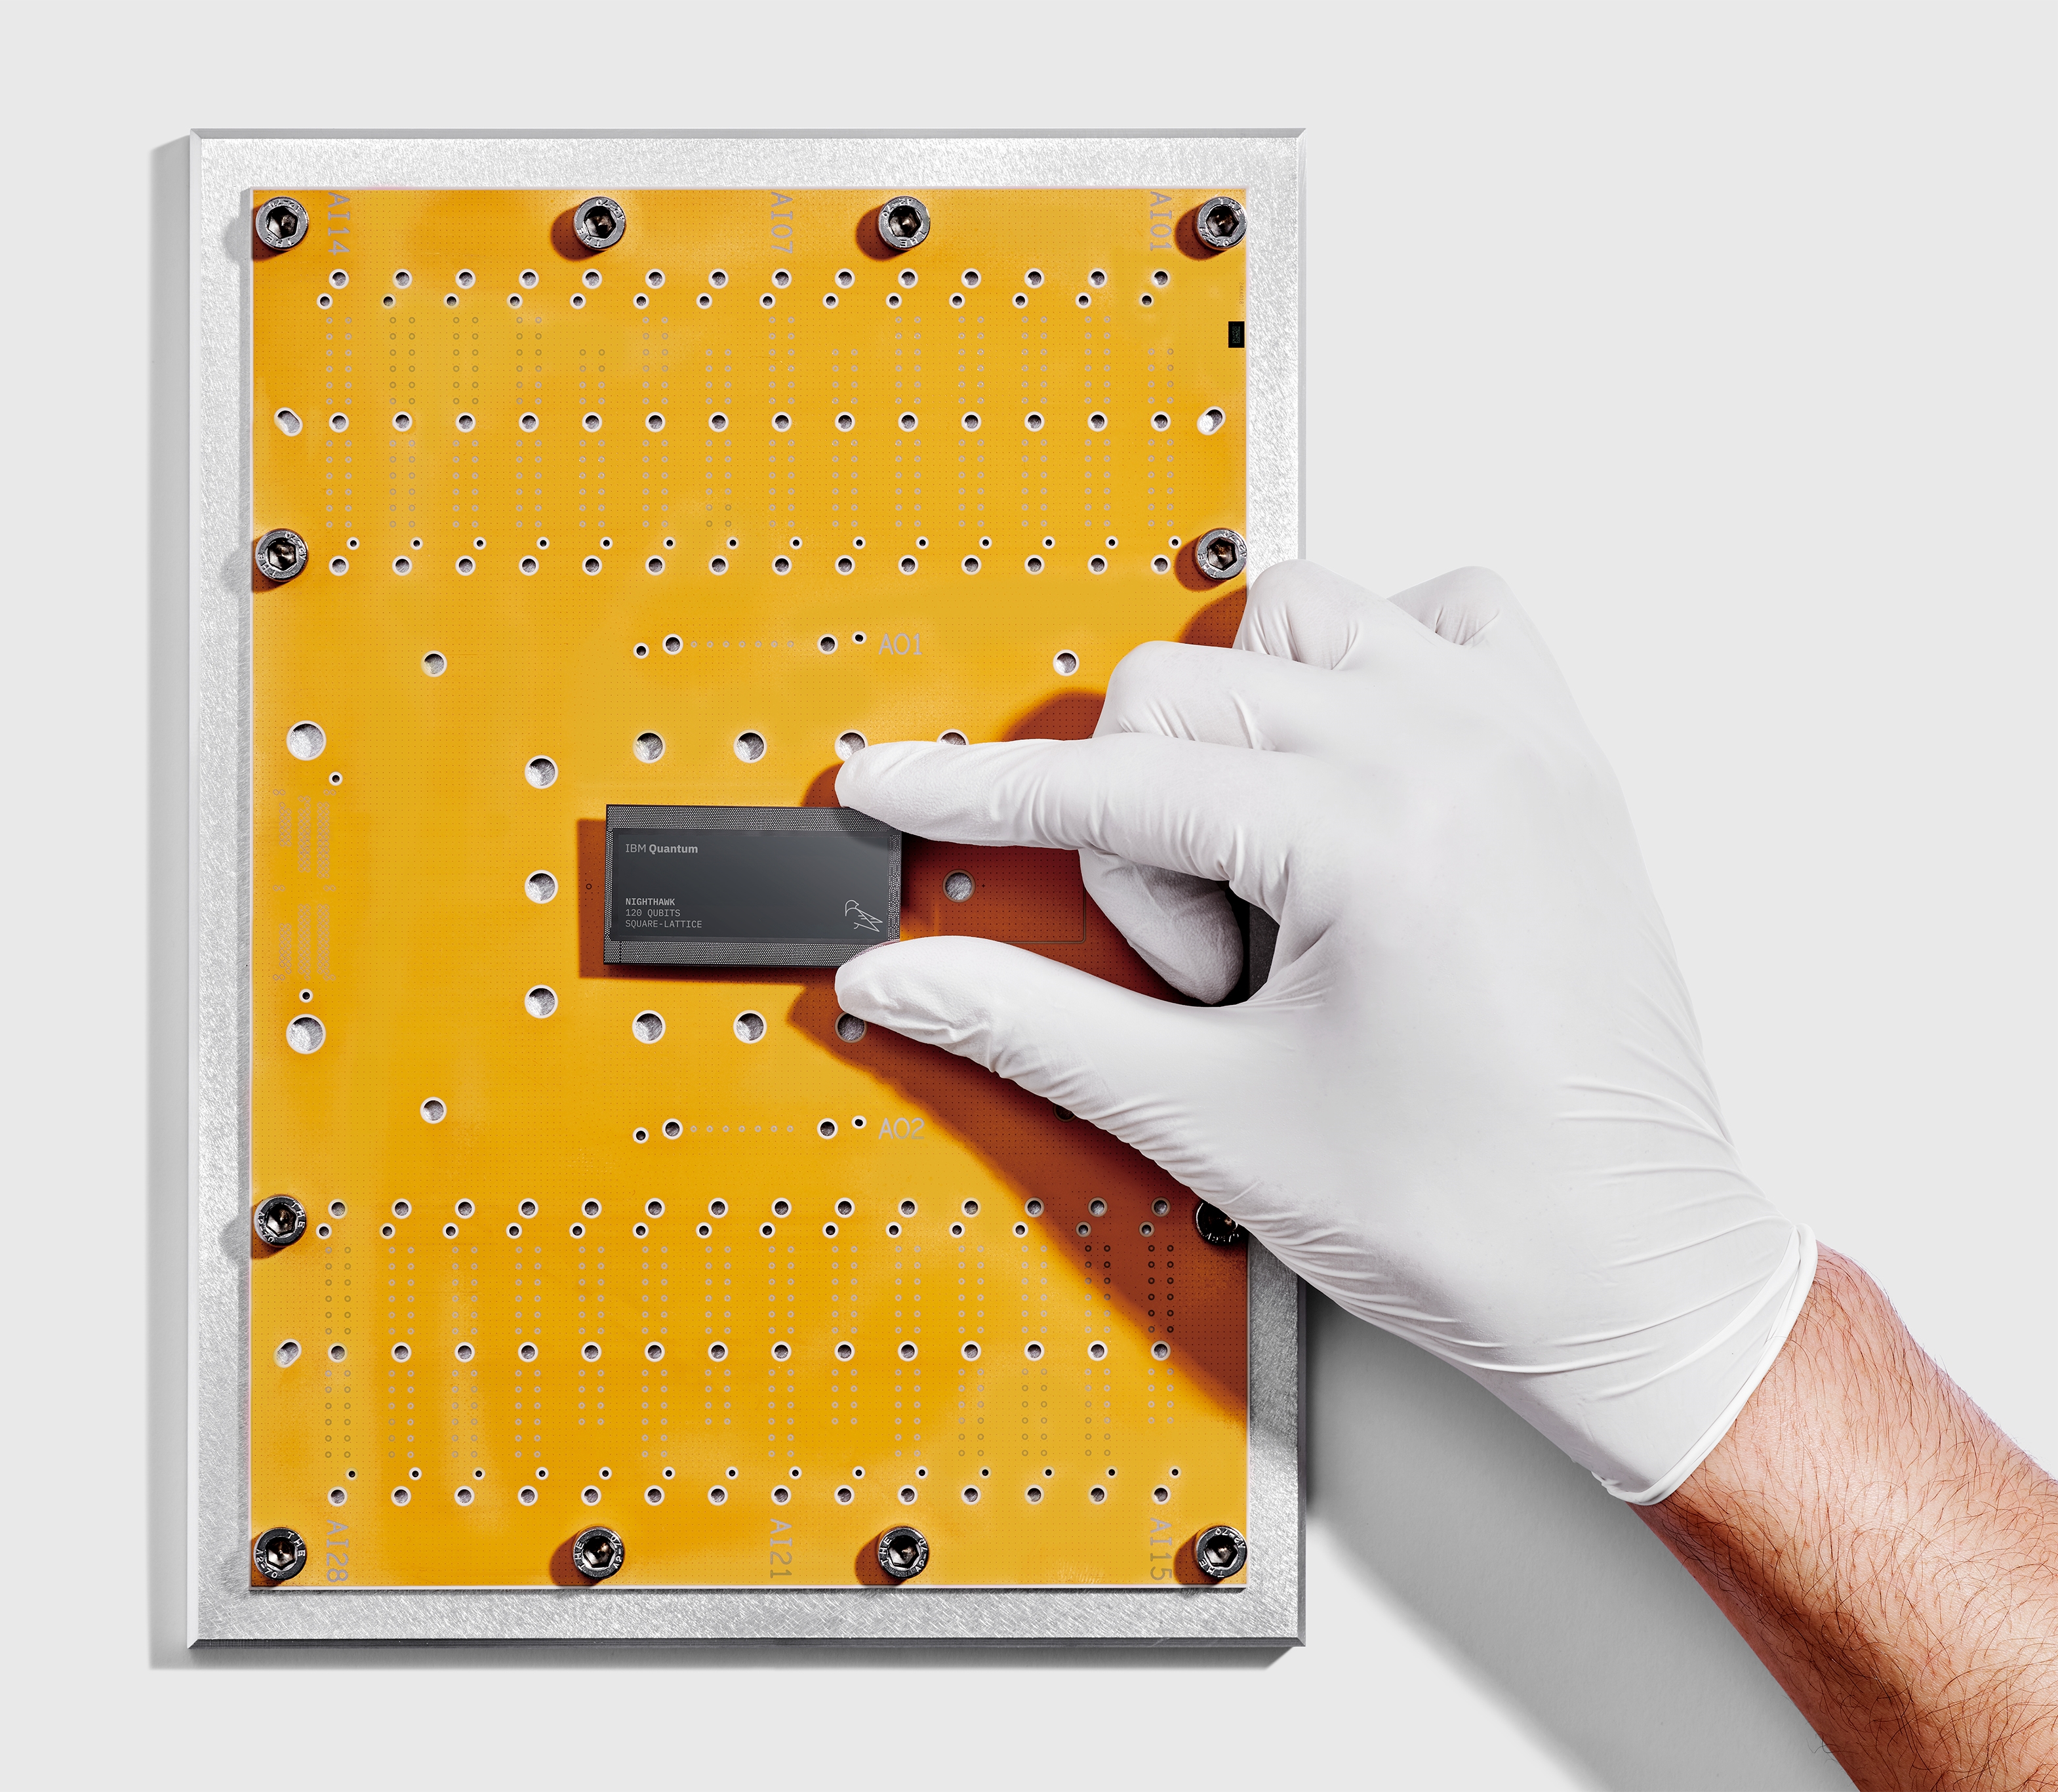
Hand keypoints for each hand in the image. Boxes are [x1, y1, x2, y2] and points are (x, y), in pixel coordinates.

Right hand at [833, 562, 1814, 1501]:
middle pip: (1184, 687)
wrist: (1635, 1279)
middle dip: (1147, 833)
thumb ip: (1032, 1022)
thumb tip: (908, 976)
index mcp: (1372, 834)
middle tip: (1202, 974)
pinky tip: (1349, 788)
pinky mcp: (1563, 758)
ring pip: (1304, 619)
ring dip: (1242, 725)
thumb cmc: (1472, 1217)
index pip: (1110, 780)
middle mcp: (1456, 751)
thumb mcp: (1209, 1117)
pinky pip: (1449, 619)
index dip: (972, 795)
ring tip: (1267, 872)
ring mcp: (1521, 740)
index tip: (891, 786)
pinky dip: (1375, 672)